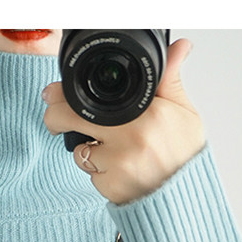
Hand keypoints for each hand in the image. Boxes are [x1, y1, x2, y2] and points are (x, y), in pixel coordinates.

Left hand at [42, 38, 205, 205]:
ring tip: (114, 152)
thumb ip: (170, 79)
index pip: (93, 95)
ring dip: (89, 151)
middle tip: (55, 120)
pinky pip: (92, 176)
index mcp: (147, 112)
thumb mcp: (183, 112)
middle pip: (71, 119)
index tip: (54, 94)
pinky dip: (101, 174)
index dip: (65, 93)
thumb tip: (178, 47)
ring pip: (80, 152)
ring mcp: (119, 164)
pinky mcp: (112, 188)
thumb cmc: (184, 154)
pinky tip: (120, 172)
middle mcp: (130, 137)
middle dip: (57, 118)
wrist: (188, 194)